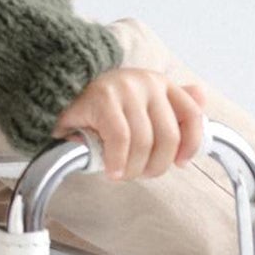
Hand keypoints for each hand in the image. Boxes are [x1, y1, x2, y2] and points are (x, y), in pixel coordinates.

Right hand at [55, 67, 207, 179]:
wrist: (53, 92)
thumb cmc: (99, 106)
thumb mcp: (138, 102)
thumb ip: (169, 102)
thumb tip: (201, 93)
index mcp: (157, 81)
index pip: (191, 114)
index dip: (191, 144)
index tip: (180, 163)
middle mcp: (143, 80)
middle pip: (168, 137)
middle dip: (156, 165)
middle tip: (140, 173)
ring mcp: (122, 87)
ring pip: (145, 143)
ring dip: (134, 168)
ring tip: (122, 172)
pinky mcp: (101, 99)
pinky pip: (121, 141)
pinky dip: (117, 161)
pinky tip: (110, 169)